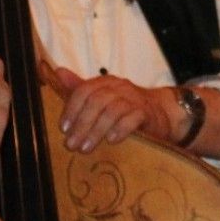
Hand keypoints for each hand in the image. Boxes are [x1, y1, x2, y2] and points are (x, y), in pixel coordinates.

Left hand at [53, 67, 174, 152]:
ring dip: (96, 131)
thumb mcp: (102, 95)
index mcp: (105, 82)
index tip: (63, 128)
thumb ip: (80, 87)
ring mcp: (134, 99)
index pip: (84, 90)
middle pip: (96, 101)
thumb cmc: (126, 106)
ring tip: (86, 147)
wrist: (161, 112)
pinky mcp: (147, 113)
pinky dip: (121, 129)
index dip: (71, 109)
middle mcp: (119, 87)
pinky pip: (133, 118)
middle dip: (81, 124)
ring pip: (113, 110)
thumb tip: (58, 72)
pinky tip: (112, 140)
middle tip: (71, 144)